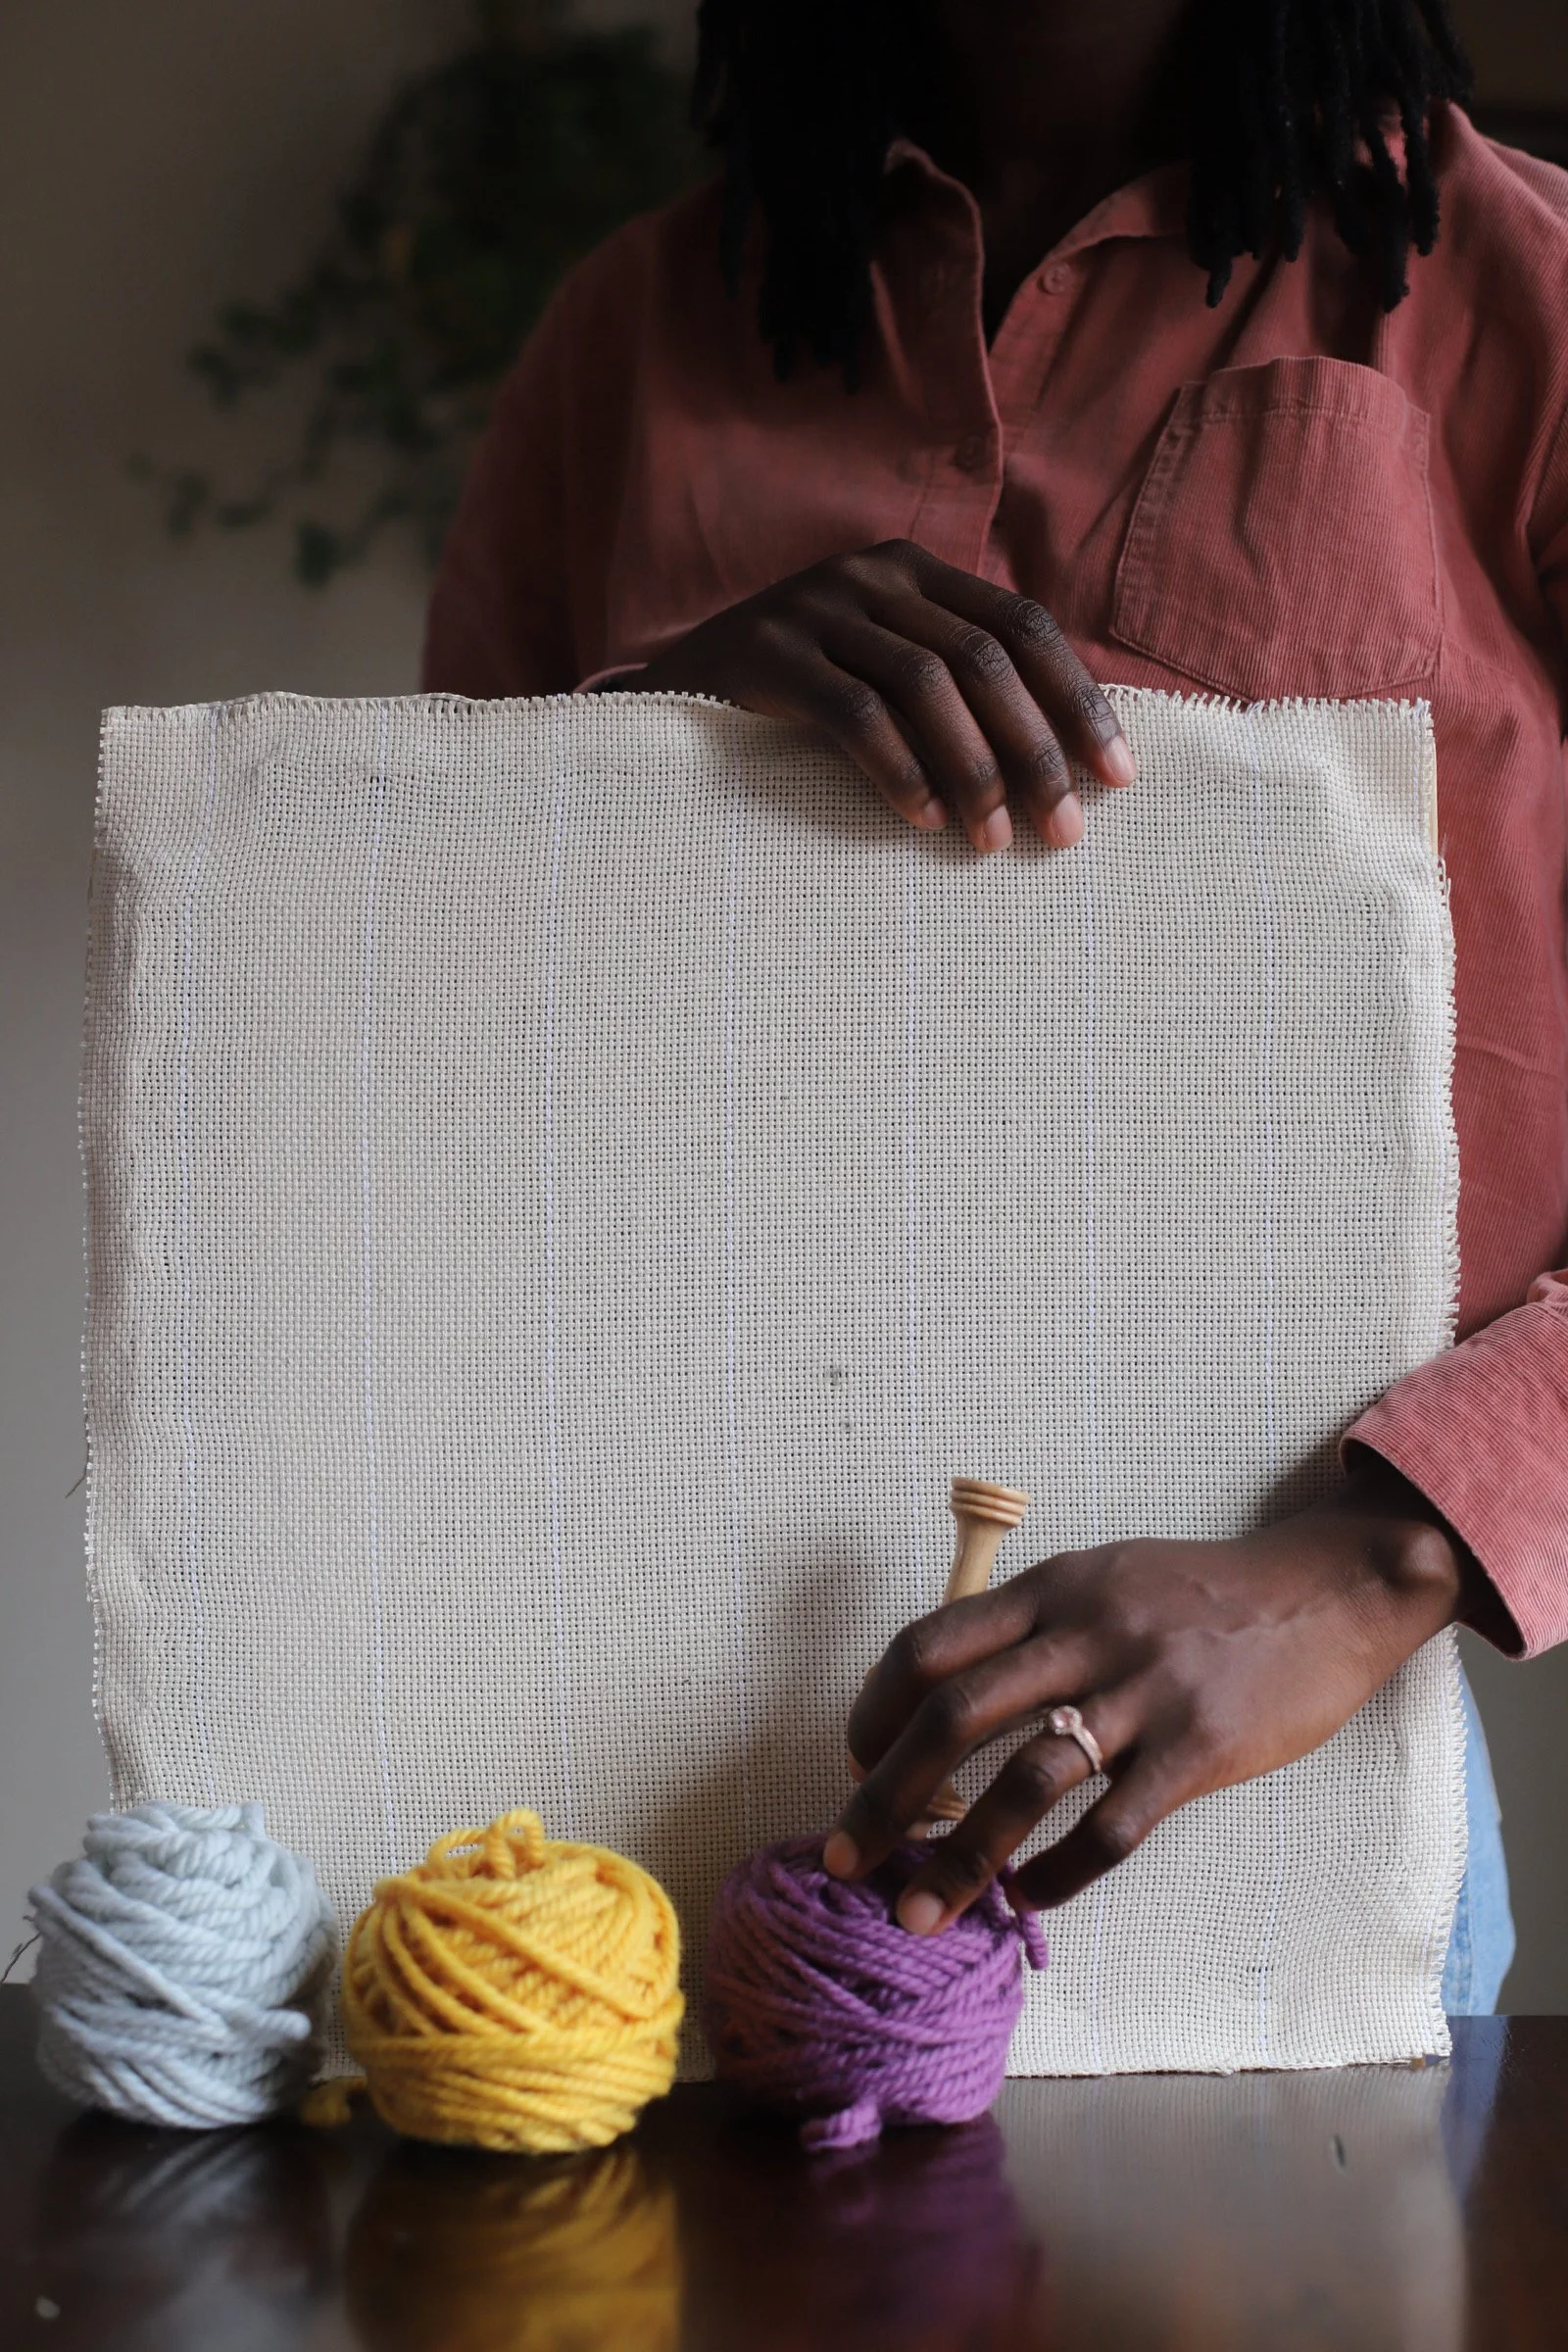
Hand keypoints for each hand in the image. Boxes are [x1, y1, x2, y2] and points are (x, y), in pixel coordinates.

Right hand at [632, 540, 1134, 851]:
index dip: (1076, 698)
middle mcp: (870, 574)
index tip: (1118, 775)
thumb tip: (1062, 763)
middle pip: (983, 658)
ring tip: (993, 842)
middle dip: (1035, 750)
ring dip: (973, 769)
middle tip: (1065, 831)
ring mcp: (814, 606)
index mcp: (913, 570)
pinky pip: (853, 712)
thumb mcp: (880, 671)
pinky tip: (922, 820)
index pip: (1022, 625)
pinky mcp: (764, 651)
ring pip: (925, 683)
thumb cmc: (796, 700)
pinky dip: (898, 769)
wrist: (668, 689)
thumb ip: (953, 687)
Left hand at [825, 1462, 1477, 1935]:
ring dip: (960, 1857)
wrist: (1325, 1592)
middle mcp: (1086, 1633)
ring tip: (920, 1913)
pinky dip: (1060, 1872)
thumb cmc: (1200, 1596)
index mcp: (1052, 1588)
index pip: (929, 1645)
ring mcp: (1143, 1691)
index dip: (874, 1710)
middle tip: (846, 1857)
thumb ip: (1032, 1625)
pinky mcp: (1199, 1748)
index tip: (852, 1762)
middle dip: (885, 1794)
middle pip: (955, 1714)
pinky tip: (1031, 1900)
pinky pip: (1113, 1826)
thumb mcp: (1104, 1576)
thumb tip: (943, 1697)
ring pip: (1026, 1781)